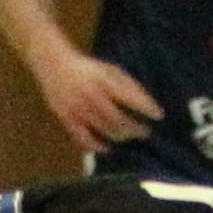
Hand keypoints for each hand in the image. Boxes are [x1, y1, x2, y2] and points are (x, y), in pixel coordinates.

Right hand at [32, 48, 162, 154]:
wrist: (53, 64)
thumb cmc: (87, 68)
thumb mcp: (109, 69)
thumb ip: (127, 84)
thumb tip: (147, 104)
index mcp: (103, 81)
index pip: (131, 98)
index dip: (146, 108)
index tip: (159, 116)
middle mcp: (91, 96)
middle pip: (119, 121)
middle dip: (135, 128)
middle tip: (145, 131)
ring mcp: (78, 109)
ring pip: (105, 131)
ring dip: (121, 136)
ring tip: (129, 135)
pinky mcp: (67, 118)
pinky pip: (84, 139)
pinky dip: (97, 146)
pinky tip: (107, 147)